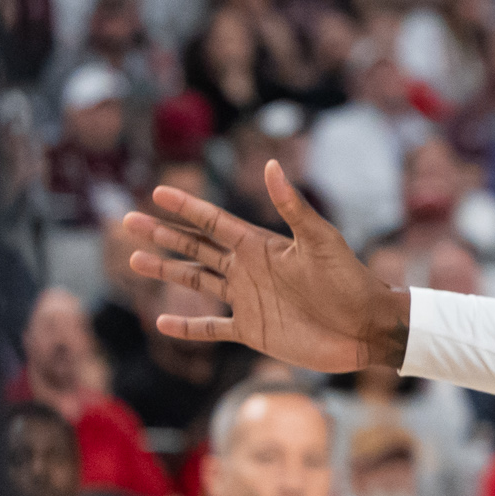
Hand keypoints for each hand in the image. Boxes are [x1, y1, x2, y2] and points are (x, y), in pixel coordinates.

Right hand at [121, 159, 408, 373]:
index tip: (157, 192)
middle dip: (164, 234)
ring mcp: (249, 300)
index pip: (215, 222)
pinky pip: (212, 328)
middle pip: (197, 247)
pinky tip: (163, 321)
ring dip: (167, 270)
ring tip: (135, 259)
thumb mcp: (321, 240)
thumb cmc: (349, 280)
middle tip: (128, 222)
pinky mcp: (253, 330)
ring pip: (197, 281)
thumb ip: (293, 207)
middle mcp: (250, 270)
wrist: (366, 326)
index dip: (187, 208)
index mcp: (262, 245)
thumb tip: (272, 165)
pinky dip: (188, 327)